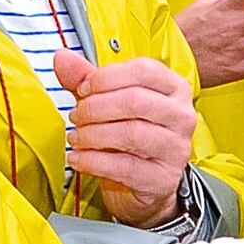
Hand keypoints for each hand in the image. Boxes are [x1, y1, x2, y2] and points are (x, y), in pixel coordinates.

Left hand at [56, 51, 198, 225]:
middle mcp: (182, 116)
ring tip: (75, 137)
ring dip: (93, 134)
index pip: (144, 70)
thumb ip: (85, 79)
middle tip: (76, 116)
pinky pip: (125, 167)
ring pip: (131, 134)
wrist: (140, 186)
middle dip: (95, 107)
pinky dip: (93, 161)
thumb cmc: (127, 138)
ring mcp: (176, 149)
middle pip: (136, 100)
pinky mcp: (163, 179)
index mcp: (174, 88)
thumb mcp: (106, 103)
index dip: (106, 78)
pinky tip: (78, 158)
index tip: (83, 89)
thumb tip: (62, 57)